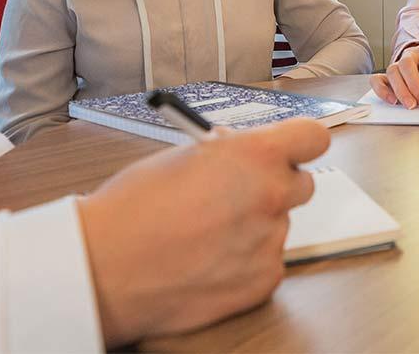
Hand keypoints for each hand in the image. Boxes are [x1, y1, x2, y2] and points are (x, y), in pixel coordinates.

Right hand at [76, 119, 330, 346]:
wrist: (105, 266)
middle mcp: (272, 195)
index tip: (288, 150)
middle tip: (238, 195)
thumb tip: (240, 152)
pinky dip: (245, 262)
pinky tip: (208, 261)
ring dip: (254, 227)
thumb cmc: (132, 207)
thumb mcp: (182, 156)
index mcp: (255, 155)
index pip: (313, 137)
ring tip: (205, 235)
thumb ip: (226, 153)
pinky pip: (267, 262)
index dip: (299, 143)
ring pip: (277, 226)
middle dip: (275, 186)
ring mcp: (270, 241)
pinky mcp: (263, 280)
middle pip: (301, 184)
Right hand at [370, 42, 418, 108]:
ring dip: (401, 90)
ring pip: (392, 72)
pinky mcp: (386, 75)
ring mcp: (396, 64)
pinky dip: (382, 91)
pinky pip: (377, 80)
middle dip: (416, 87)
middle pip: (407, 65)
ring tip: (410, 105)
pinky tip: (392, 101)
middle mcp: (409, 55)